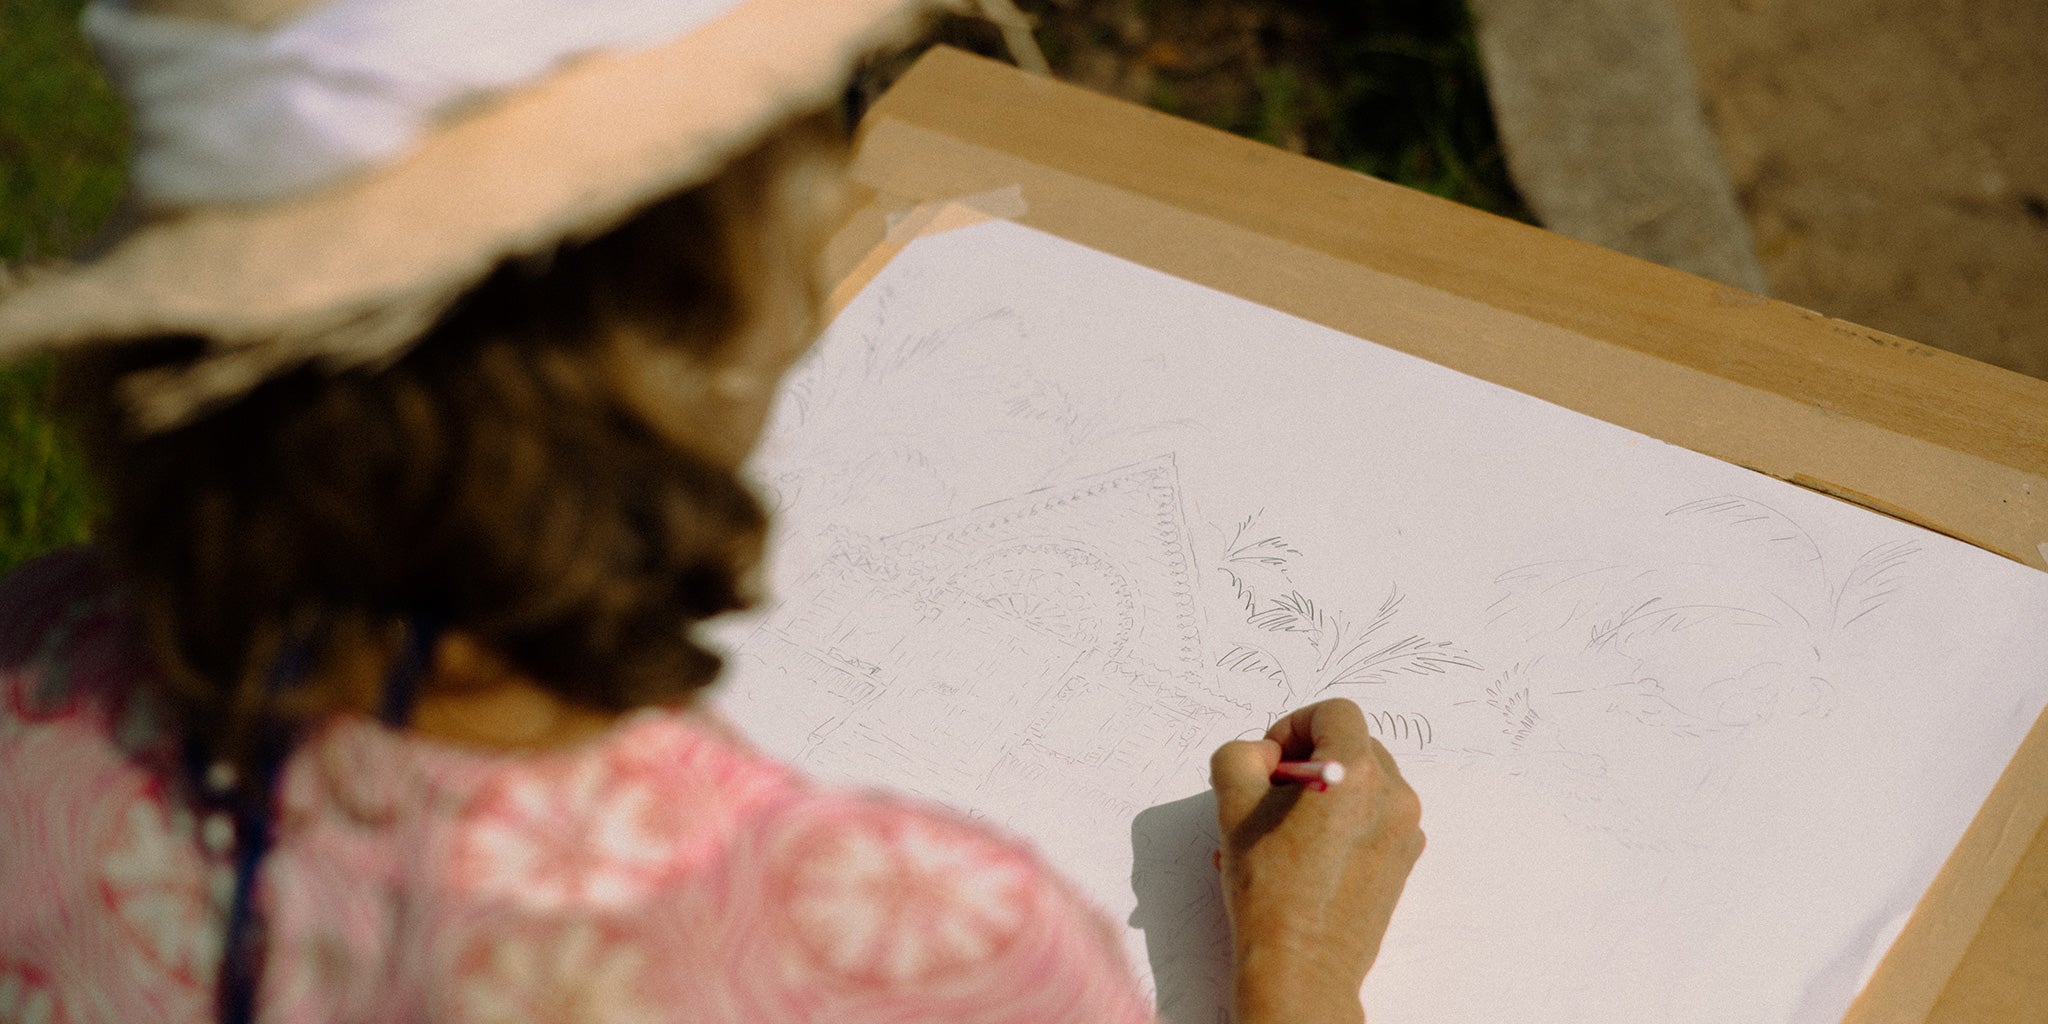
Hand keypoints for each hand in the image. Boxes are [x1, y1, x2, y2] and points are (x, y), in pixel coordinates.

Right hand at [1209, 699, 1424, 1023]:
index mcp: (1356, 772)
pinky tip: (1302, 858)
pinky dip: (1341, 824)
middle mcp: (1393, 796)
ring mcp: (1405, 831)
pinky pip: (1373, 821)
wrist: (1302, 966)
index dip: (1294, 725)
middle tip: (1270, 796)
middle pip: (1353, 745)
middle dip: (1308, 760)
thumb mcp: (1232, 806)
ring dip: (1322, 794)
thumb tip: (1264, 754)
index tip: (1271, 761)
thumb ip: (1240, 756)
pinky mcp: (1404, 862)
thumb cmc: (1269, 890)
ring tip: (1278, 834)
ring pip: (1363, 785)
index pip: (1334, 712)